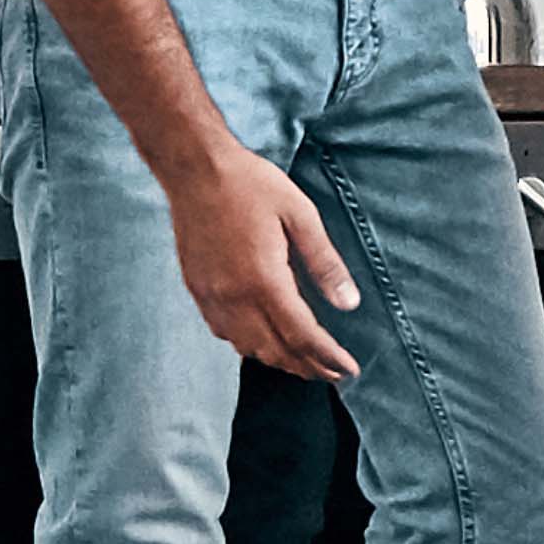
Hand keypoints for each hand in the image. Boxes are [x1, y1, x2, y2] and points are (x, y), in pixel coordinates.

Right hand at [168, 144, 361, 381]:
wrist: (194, 169)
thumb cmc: (250, 184)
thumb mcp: (300, 214)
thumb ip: (325, 263)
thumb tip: (349, 303)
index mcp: (264, 279)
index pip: (302, 335)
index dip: (328, 358)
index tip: (350, 370)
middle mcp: (234, 297)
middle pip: (276, 350)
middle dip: (308, 368)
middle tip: (335, 375)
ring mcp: (211, 296)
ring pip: (248, 347)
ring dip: (279, 361)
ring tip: (306, 364)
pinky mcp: (197, 290)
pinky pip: (225, 333)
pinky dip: (249, 345)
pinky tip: (264, 340)